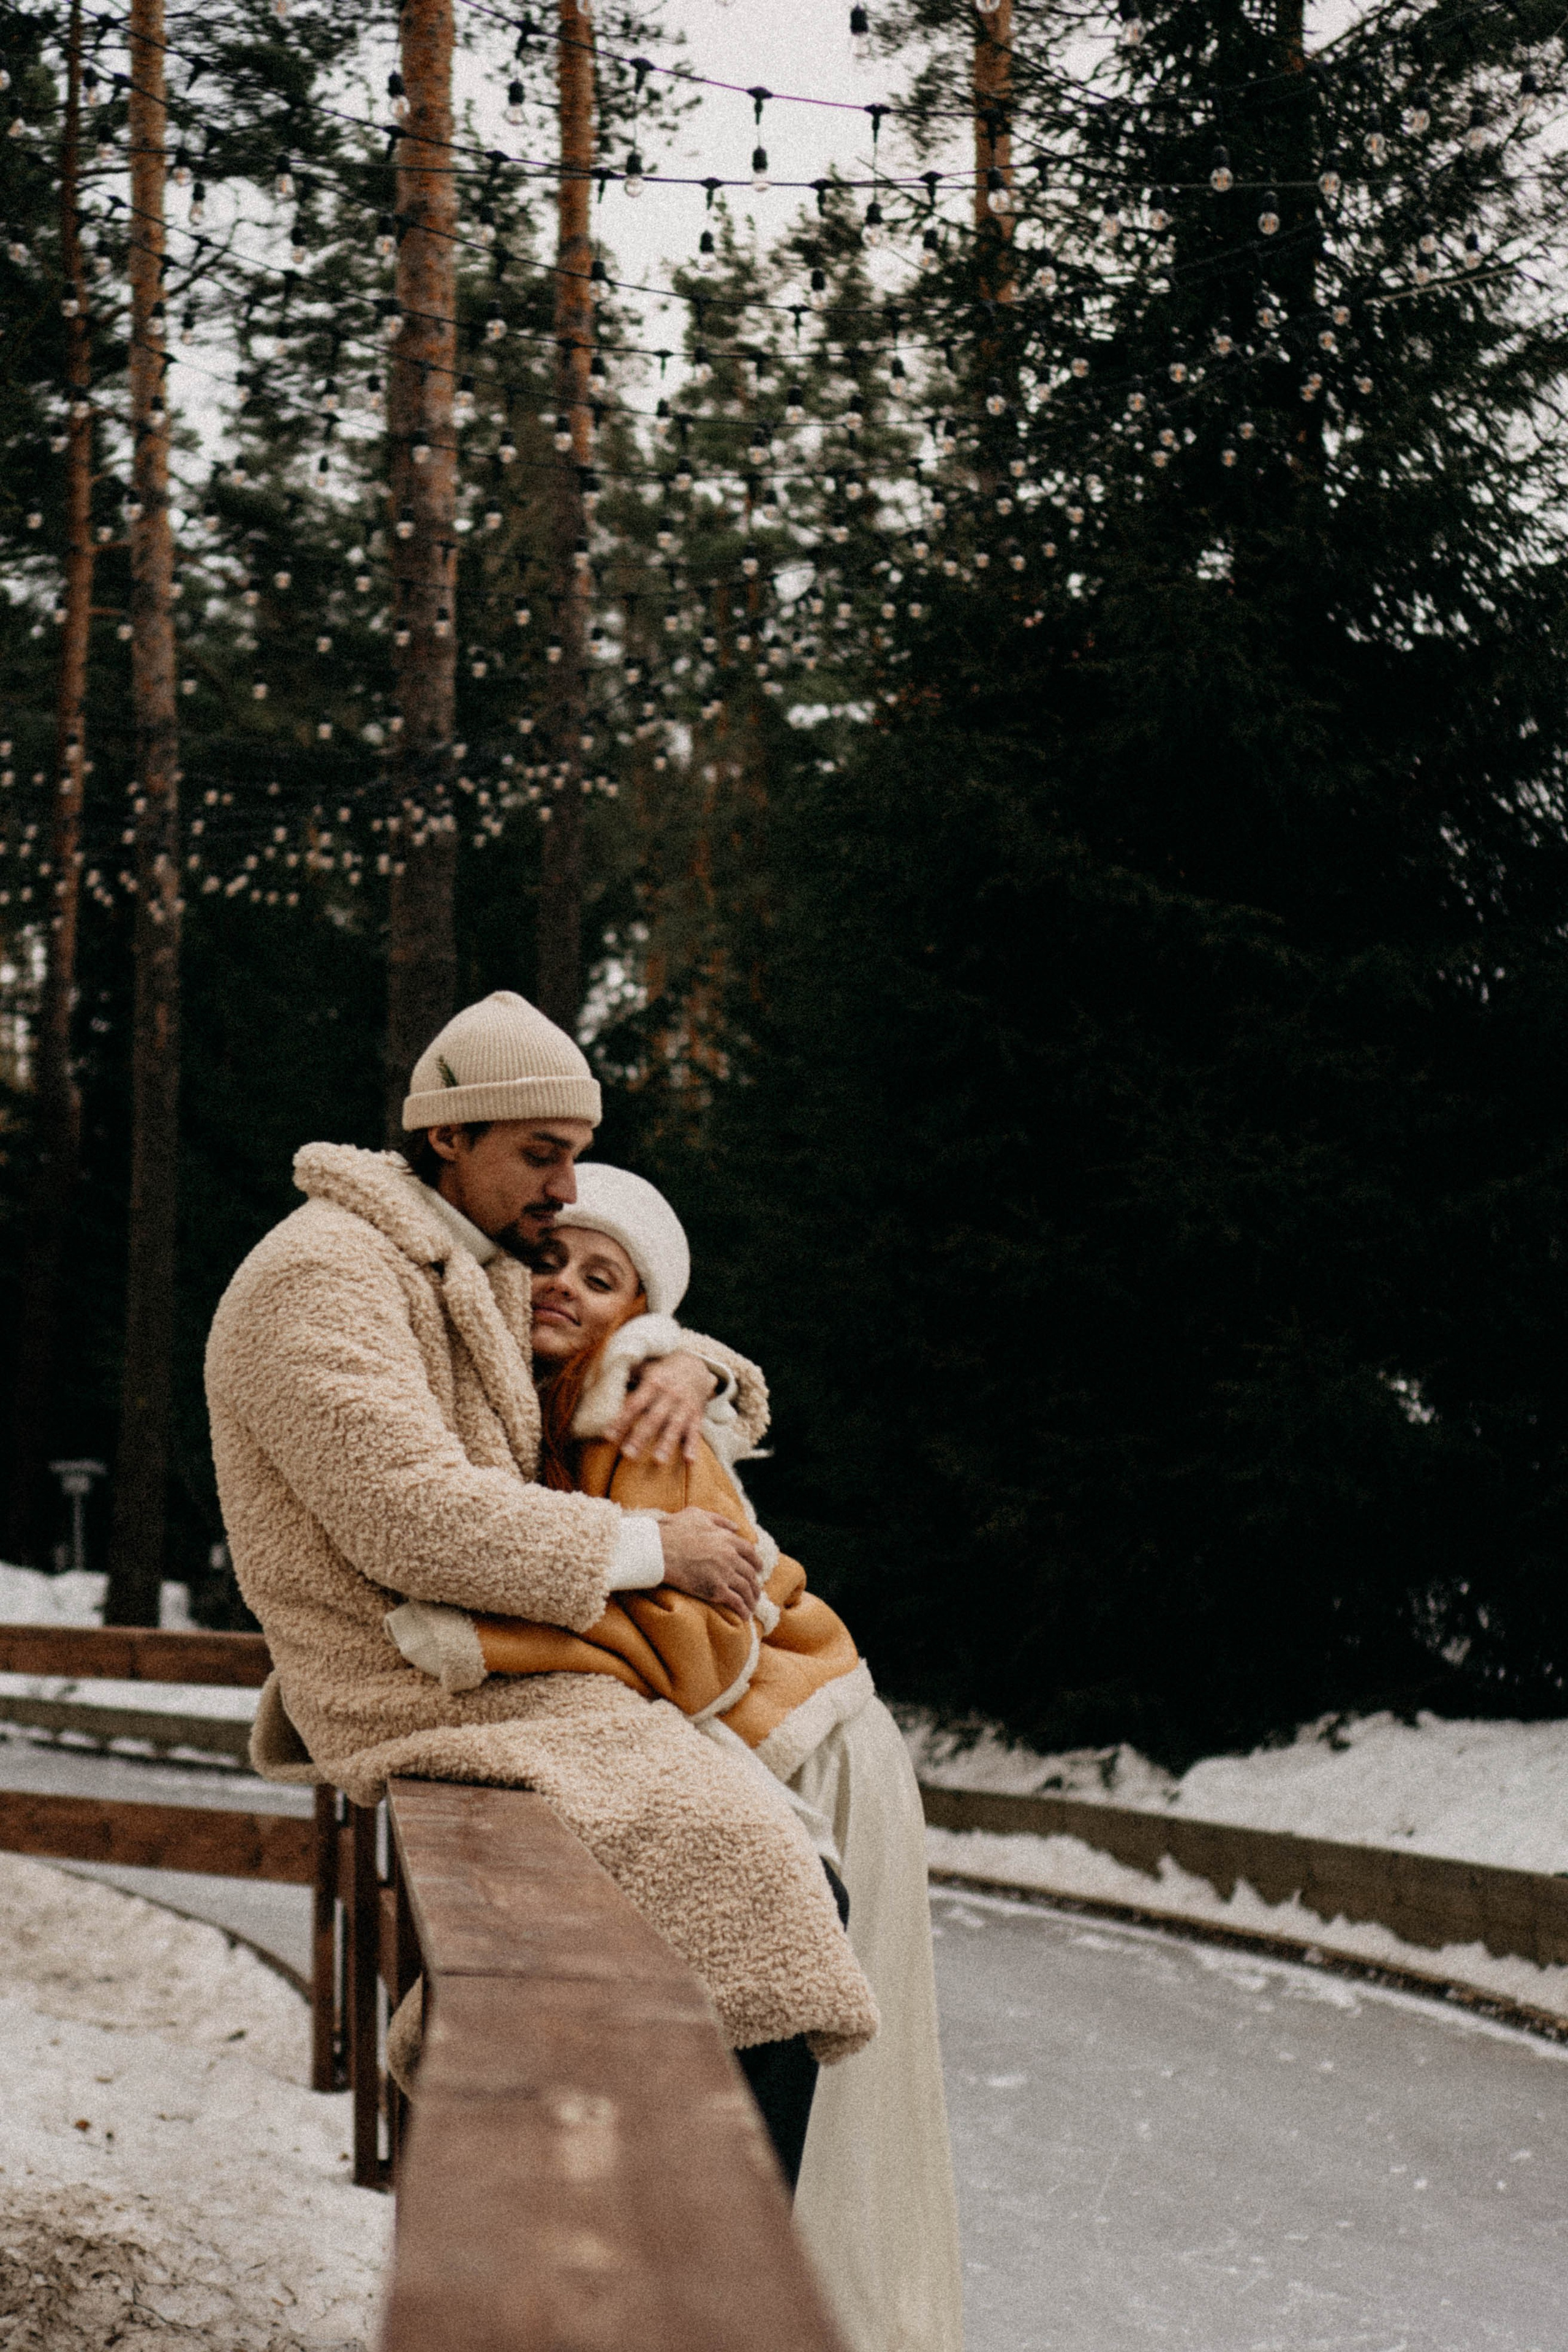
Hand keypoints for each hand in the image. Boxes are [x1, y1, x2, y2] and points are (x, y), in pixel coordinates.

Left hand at [613, 1350, 717, 1464]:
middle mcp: (670, 1394)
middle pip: (653, 1418)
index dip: (621, 1420)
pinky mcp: (697, 1415)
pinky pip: (695, 1432)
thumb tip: (601, 1384)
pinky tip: (689, 1461)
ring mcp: (685, 1405)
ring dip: (667, 1444)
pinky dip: (693, 1446)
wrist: (697, 1365)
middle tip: (628, 1454)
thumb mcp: (647, 1368)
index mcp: (654, 1382)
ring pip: (675, 1426)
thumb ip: (628, 1377)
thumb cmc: (663, 1371)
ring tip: (658, 1461)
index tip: (608, 1436)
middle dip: (641, 1436)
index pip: (635, 1403)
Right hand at [658, 1507, 763, 1618]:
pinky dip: (743, 1609)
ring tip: (752, 1605)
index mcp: (726, 1538)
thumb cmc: (673, 1531)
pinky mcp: (716, 1590)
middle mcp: (730, 1556)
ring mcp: (724, 1573)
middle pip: (750, 1572)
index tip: (759, 1569)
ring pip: (746, 1588)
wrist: (658, 1550)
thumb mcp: (697, 1515)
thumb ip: (718, 1520)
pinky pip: (736, 1602)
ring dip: (752, 1598)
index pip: (749, 1552)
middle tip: (756, 1591)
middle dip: (755, 1583)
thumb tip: (735, 1527)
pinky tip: (745, 1616)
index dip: (756, 1562)